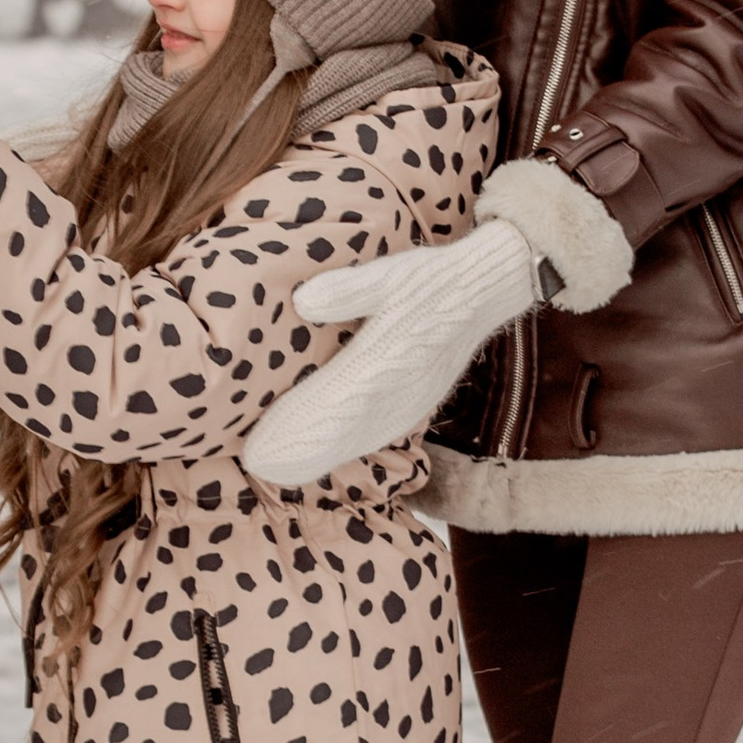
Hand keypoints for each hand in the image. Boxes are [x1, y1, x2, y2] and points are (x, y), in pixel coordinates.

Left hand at [239, 218, 541, 487]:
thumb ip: (348, 290)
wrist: (484, 291)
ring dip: (322, 454)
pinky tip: (328, 452)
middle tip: (258, 465)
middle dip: (302, 451)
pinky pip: (378, 433)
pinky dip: (348, 446)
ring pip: (362, 438)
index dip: (300, 429)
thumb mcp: (388, 274)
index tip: (266, 444)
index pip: (338, 405)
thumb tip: (302, 301)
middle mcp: (404, 391)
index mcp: (394, 360)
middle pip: (346, 433)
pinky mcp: (418, 401)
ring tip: (280, 468)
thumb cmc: (432, 279)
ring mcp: (413, 401)